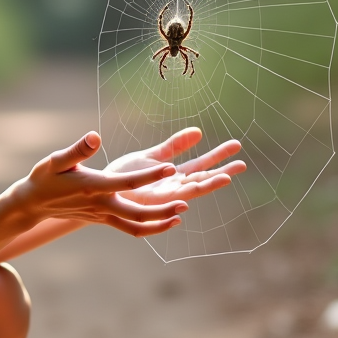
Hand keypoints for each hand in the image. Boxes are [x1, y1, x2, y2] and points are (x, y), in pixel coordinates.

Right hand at [5, 132, 188, 237]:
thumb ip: (77, 149)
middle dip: (163, 209)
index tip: (170, 167)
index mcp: (93, 186)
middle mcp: (101, 204)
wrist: (34, 203)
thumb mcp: (56, 160)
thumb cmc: (45, 177)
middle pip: (138, 212)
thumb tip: (94, 137)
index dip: (150, 176)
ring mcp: (103, 215)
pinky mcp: (104, 219)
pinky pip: (130, 228)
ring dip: (160, 222)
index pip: (127, 182)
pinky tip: (166, 221)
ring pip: (137, 225)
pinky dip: (149, 228)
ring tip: (181, 214)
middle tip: (187, 201)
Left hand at [105, 127, 244, 206]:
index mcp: (174, 176)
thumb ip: (174, 146)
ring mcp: (160, 198)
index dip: (218, 156)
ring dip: (206, 187)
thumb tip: (199, 131)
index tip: (236, 146)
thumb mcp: (153, 156)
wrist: (96, 187)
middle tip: (242, 164)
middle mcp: (171, 189)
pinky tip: (187, 201)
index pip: (201, 165)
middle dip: (221, 172)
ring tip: (225, 178)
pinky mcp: (145, 204)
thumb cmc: (125, 174)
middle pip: (201, 179)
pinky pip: (162, 205)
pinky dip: (175, 204)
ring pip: (187, 193)